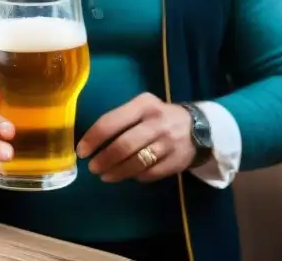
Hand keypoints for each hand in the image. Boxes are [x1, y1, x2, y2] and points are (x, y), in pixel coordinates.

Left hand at [77, 93, 196, 183]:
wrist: (199, 127)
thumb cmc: (159, 117)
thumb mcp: (143, 107)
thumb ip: (121, 119)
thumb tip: (93, 142)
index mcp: (144, 105)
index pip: (112, 121)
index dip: (94, 138)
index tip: (82, 151)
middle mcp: (156, 122)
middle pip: (123, 145)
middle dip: (104, 159)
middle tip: (93, 168)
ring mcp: (168, 143)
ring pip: (136, 163)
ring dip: (117, 172)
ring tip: (105, 176)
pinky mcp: (176, 161)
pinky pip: (149, 173)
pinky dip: (136, 176)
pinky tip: (129, 175)